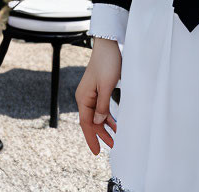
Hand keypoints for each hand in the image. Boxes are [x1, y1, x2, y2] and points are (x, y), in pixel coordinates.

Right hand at [75, 38, 120, 153]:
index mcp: (83, 98)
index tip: (96, 152)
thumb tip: (97, 123)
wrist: (108, 45)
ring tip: (115, 138)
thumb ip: (102, 105)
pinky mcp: (98, 89)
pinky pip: (101, 107)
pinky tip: (115, 123)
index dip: (92, 138)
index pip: (86, 123)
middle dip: (101, 135)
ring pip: (97, 115)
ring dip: (105, 126)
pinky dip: (107, 116)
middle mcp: (84, 97)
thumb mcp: (106, 86)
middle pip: (91, 121)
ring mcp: (91, 93)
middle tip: (112, 147)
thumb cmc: (107, 63)